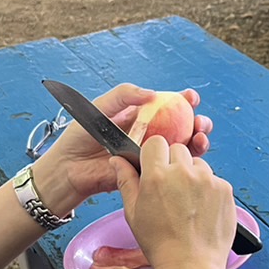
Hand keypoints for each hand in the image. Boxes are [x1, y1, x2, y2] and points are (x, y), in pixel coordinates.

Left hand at [36, 85, 212, 213]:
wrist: (67, 168)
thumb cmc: (79, 136)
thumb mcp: (100, 107)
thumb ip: (124, 95)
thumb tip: (154, 94)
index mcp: (140, 117)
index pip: (169, 106)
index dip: (184, 101)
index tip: (191, 98)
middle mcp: (149, 135)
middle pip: (183, 128)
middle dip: (199, 123)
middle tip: (201, 122)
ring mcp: (150, 155)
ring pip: (182, 149)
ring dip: (198, 142)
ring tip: (201, 138)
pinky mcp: (147, 174)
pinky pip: (169, 170)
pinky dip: (184, 164)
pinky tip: (189, 158)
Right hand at [110, 137, 235, 268]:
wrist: (191, 266)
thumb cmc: (160, 244)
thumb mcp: (133, 213)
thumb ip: (126, 181)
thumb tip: (117, 160)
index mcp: (157, 176)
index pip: (156, 142)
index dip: (154, 154)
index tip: (155, 167)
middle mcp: (184, 172)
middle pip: (178, 150)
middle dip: (173, 165)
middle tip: (171, 190)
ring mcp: (208, 180)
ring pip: (198, 164)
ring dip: (192, 176)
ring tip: (188, 203)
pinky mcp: (225, 189)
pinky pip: (214, 179)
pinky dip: (209, 189)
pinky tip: (202, 210)